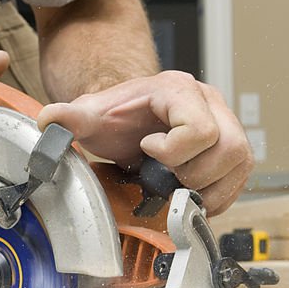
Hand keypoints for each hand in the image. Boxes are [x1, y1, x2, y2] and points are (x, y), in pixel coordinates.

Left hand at [38, 71, 252, 215]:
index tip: (146, 151)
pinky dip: (216, 196)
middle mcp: (212, 103)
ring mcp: (228, 125)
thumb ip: (71, 118)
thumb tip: (48, 121)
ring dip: (207, 188)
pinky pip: (240, 180)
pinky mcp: (234, 151)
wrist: (130, 120)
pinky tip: (190, 196)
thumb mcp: (90, 116)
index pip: (200, 129)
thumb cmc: (115, 118)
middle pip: (227, 149)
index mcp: (180, 90)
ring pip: (239, 164)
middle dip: (191, 174)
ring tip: (176, 187)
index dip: (172, 152)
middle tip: (162, 177)